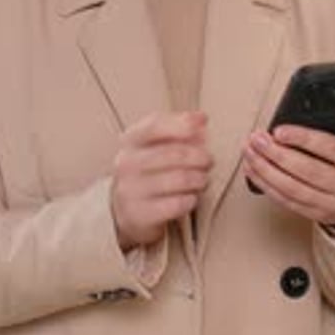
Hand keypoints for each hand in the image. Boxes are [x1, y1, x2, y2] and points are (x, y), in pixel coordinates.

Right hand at [110, 111, 212, 250]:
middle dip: (199, 156)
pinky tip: (191, 198)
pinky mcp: (139, 214)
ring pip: (179, 179)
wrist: (126, 208)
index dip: (182, 124)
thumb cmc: (149, 169)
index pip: (155, 126)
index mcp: (131, 140)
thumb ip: (180, 128)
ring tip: (202, 179)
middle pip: (174, 154)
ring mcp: (130, 189)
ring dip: (199, 179)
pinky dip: (191, 200)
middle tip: (209, 160)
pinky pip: (177, 204)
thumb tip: (201, 119)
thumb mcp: (158, 143)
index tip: (204, 126)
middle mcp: (127, 163)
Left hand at [243, 101, 334, 227]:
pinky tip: (253, 171)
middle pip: (306, 170)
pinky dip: (266, 186)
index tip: (279, 130)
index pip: (329, 148)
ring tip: (249, 152)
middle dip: (276, 154)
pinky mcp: (315, 215)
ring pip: (292, 188)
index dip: (302, 139)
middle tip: (257, 139)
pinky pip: (286, 201)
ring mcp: (331, 204)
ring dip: (266, 170)